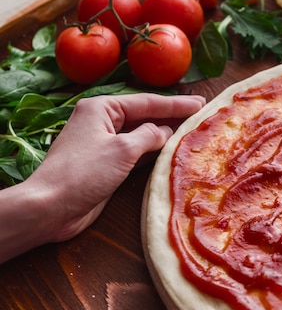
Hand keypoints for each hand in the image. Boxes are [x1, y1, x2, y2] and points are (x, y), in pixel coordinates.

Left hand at [0, 93, 203, 262]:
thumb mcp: (123, 149)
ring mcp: (104, 144)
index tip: (201, 104)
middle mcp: (102, 122)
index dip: (176, 104)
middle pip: (144, 115)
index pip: (146, 102)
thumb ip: (149, 136)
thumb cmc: (84, 172)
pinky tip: (171, 151)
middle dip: (171, 116)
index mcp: (102, 108)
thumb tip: (166, 132)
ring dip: (165, 134)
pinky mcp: (107, 165)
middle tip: (201, 114)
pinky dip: (154, 151)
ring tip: (192, 131)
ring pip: (142, 134)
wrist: (51, 207)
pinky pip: (136, 152)